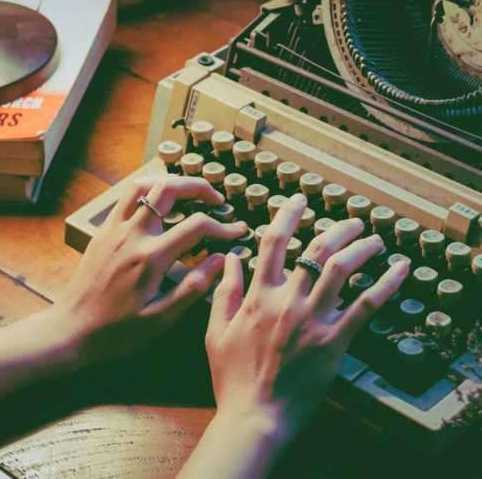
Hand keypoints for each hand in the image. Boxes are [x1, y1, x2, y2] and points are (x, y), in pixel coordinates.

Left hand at [0, 175, 246, 408]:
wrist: (70, 330)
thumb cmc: (116, 331)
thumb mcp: (160, 319)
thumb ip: (193, 287)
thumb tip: (220, 260)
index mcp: (151, 257)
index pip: (196, 226)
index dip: (223, 227)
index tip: (237, 232)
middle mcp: (133, 235)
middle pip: (168, 189)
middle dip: (198, 187)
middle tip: (216, 199)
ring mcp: (114, 229)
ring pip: (144, 185)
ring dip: (170, 183)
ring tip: (187, 193)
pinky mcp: (103, 231)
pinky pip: (125, 197)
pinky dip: (146, 190)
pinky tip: (157, 203)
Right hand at [205, 194, 409, 443]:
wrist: (254, 416)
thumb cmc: (233, 376)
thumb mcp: (216, 330)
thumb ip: (224, 291)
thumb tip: (230, 258)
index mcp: (258, 295)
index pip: (274, 242)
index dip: (287, 215)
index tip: (299, 199)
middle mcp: (287, 300)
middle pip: (316, 250)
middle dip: (337, 229)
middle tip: (352, 221)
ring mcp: (313, 320)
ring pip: (342, 270)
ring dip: (361, 247)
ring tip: (374, 238)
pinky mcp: (335, 342)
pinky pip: (365, 307)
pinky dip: (385, 285)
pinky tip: (398, 269)